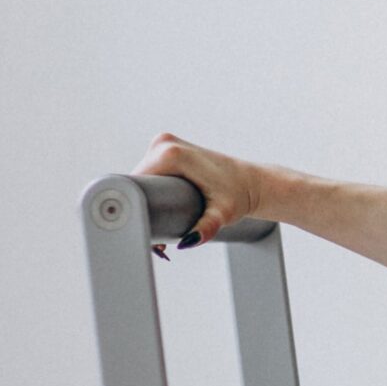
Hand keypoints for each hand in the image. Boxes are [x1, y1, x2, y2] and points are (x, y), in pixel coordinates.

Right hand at [132, 132, 269, 254]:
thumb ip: (207, 227)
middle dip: (141, 208)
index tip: (145, 229)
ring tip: (158, 224)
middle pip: (137, 182)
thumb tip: (188, 242)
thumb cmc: (239, 195)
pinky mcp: (167, 149)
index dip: (135, 208)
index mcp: (171, 153)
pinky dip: (152, 191)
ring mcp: (165, 144)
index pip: (135, 184)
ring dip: (144, 201)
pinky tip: (157, 207)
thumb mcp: (223, 213)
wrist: (251, 182)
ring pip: (142, 178)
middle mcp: (164, 143)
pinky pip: (150, 172)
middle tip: (155, 237)